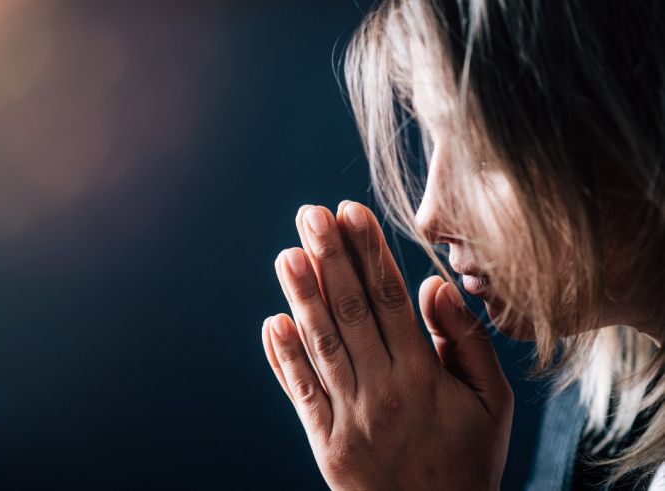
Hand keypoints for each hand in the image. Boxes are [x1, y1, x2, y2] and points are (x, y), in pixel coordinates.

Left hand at [262, 201, 512, 489]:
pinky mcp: (325, 442)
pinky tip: (273, 321)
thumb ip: (468, 341)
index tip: (351, 212)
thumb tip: (433, 285)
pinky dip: (285, 358)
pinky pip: (302, 393)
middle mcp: (383, 390)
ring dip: (302, 297)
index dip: (368, 252)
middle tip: (310, 214)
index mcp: (424, 376)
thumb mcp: (493, 402)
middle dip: (329, 258)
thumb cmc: (469, 459)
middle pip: (352, 312)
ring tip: (287, 254)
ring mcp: (350, 417)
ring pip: (322, 345)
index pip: (391, 299)